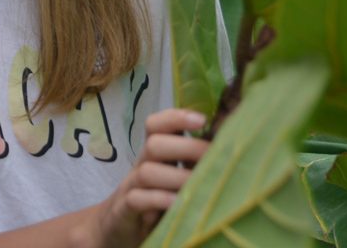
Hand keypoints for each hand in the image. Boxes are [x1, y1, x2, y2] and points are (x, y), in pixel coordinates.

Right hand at [87, 108, 209, 247]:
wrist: (116, 227)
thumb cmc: (154, 201)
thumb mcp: (172, 180)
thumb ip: (191, 166)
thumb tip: (230, 153)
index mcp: (154, 155)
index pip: (155, 125)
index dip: (175, 117)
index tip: (202, 119)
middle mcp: (141, 166)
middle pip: (153, 144)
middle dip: (186, 147)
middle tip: (212, 158)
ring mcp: (131, 187)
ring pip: (146, 172)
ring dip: (177, 177)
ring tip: (199, 186)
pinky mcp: (124, 210)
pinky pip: (137, 199)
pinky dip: (158, 199)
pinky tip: (177, 204)